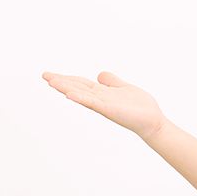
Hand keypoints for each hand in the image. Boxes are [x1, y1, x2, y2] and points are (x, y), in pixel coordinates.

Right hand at [42, 70, 166, 141]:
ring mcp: (103, 105)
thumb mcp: (123, 87)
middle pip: (77, 88)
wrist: (152, 121)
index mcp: (102, 93)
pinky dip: (81, 98)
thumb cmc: (140, 107)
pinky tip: (69, 94)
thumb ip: (111, 81)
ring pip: (81, 94)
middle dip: (61, 82)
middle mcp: (99, 99)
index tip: (50, 74)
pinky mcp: (110, 109)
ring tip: (51, 82)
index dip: (66, 78)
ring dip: (66, 88)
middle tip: (44, 75)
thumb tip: (99, 74)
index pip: (80, 84)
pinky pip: (93, 103)